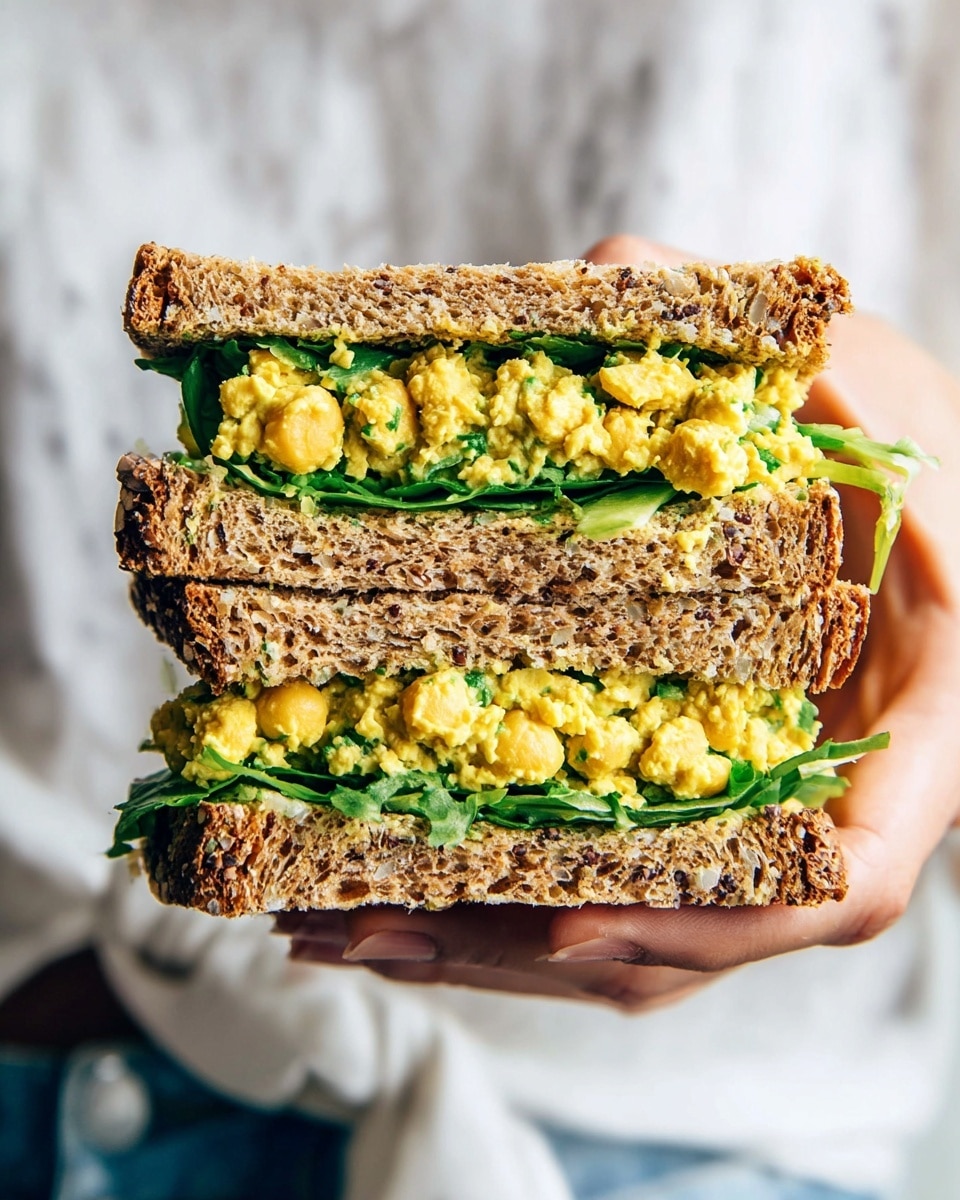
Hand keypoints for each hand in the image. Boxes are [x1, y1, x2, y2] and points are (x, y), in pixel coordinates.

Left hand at [280, 235, 959, 1010]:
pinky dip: (506, 911)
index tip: (569, 921)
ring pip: (636, 942)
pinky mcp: (715, 820)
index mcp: (917, 738)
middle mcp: (834, 812)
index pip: (840, 877)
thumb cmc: (936, 472)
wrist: (955, 527)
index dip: (708, 916)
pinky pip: (615, 898)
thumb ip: (762, 352)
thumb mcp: (877, 389)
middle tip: (360, 927)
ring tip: (328, 927)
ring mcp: (770, 829)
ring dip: (484, 946)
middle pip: (690, 935)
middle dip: (524, 946)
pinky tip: (392, 895)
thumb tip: (605, 279)